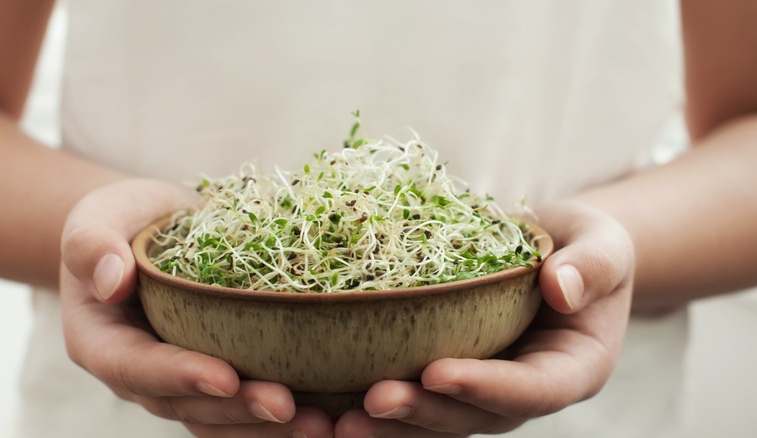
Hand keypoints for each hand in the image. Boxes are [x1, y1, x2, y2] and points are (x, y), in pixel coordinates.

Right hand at [59, 178, 333, 437]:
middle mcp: (141, 373)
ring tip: (320, 425)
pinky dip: (280, 415)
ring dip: (266, 427)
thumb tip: (112, 278)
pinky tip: (327, 412)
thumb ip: (92, 243)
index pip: (135, 367)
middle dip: (237, 410)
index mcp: (102, 342)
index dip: (179, 375)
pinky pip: (243, 404)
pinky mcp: (217, 370)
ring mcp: (180, 378)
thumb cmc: (124, 219)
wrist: (154, 228)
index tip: (225, 375)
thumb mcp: (99, 216)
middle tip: (287, 407)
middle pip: (185, 404)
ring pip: (219, 417)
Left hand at [333, 200, 634, 436]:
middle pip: (474, 416)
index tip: (437, 371)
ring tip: (338, 423)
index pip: (532, 389)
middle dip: (424, 413)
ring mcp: (486, 387)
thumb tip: (560, 288)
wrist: (562, 255)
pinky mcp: (455, 372)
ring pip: (439, 419)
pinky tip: (331, 404)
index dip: (485, 386)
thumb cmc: (586, 247)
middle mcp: (525, 390)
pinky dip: (379, 405)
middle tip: (374, 402)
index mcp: (571, 369)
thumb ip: (591, 266)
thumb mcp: (602, 245)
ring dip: (391, 425)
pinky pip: (419, 394)